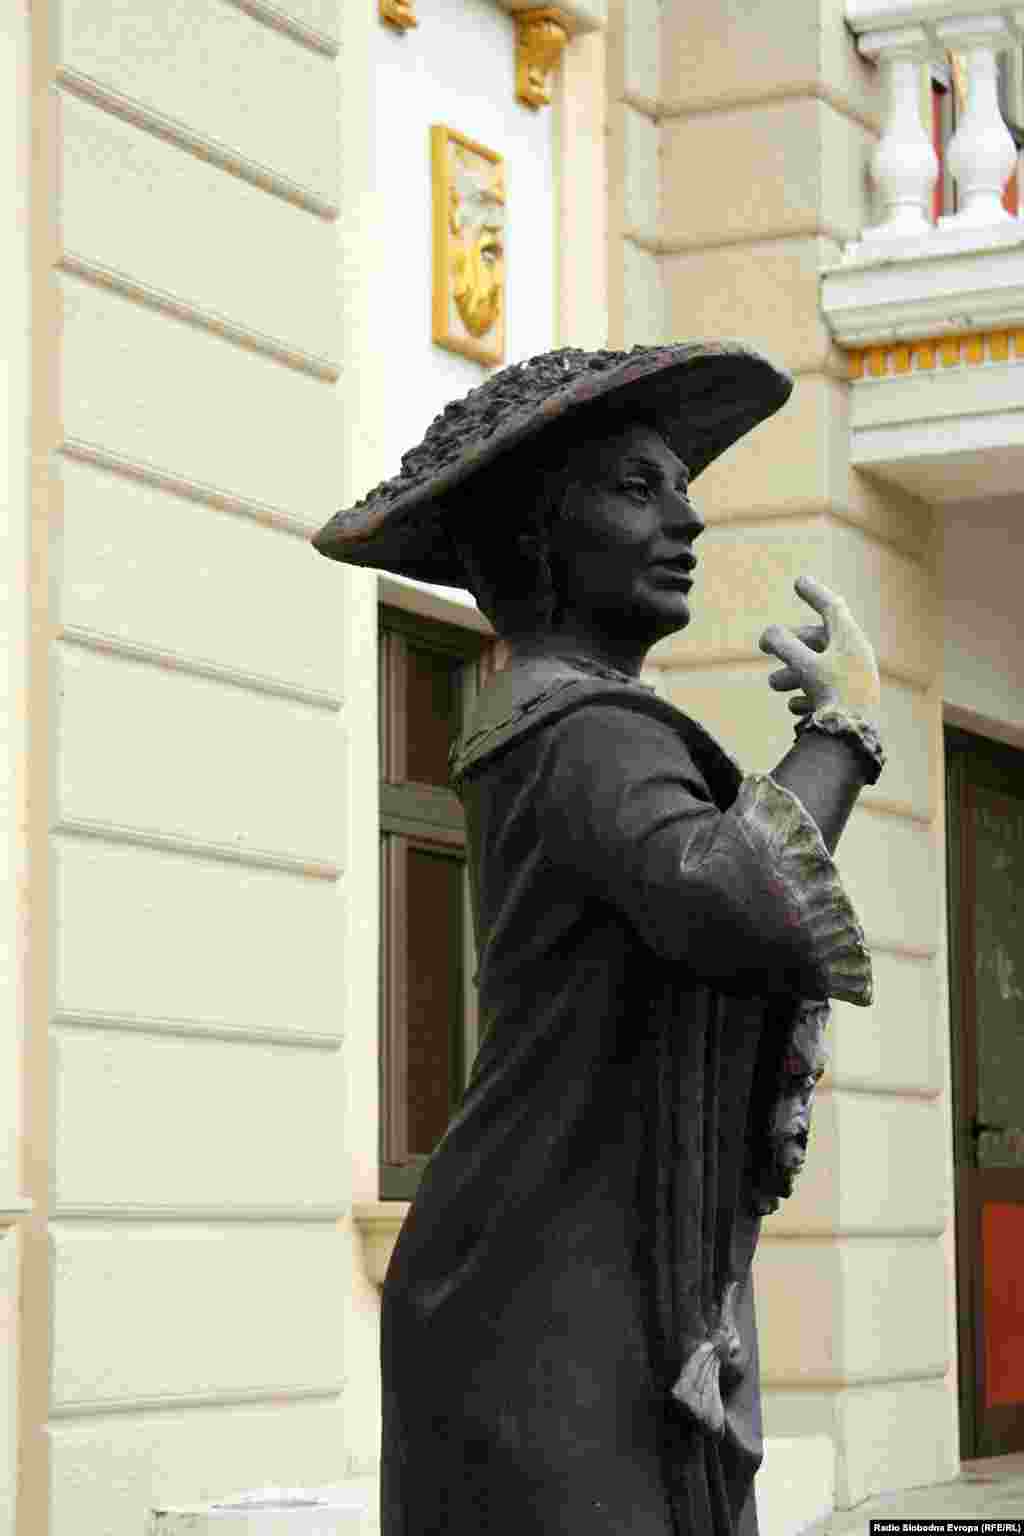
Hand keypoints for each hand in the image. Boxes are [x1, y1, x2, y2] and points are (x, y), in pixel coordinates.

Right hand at [759, 576, 880, 719]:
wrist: (854, 738)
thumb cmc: (833, 695)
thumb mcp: (804, 664)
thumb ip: (783, 644)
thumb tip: (768, 633)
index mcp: (850, 639)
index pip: (832, 607)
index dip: (814, 593)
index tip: (798, 582)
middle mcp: (855, 656)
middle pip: (819, 640)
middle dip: (790, 645)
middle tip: (764, 647)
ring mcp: (854, 680)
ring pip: (818, 668)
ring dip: (792, 674)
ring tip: (774, 685)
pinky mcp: (851, 704)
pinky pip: (825, 693)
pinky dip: (806, 696)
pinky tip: (795, 708)